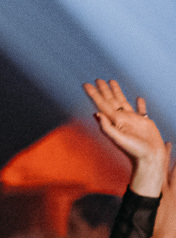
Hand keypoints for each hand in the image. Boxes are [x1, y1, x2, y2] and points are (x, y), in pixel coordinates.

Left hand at [85, 78, 168, 196]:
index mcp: (114, 121)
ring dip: (117, 92)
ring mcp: (132, 120)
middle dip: (104, 90)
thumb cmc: (134, 151)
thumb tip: (96, 113)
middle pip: (111, 100)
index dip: (94, 94)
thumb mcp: (118, 139)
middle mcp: (121, 119)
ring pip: (123, 101)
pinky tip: (138, 98)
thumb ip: (107, 127)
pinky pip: (141, 110)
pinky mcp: (144, 122)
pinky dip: (140, 104)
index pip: (101, 104)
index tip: (86, 85)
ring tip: (112, 82)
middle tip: (97, 79)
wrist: (150, 158)